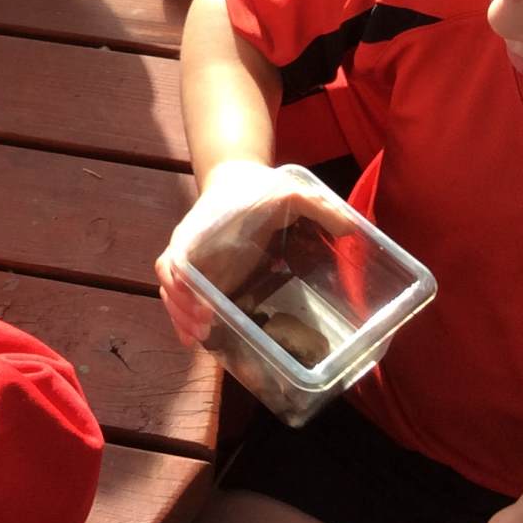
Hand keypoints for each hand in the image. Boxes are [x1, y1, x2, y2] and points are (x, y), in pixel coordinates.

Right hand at [155, 159, 356, 346]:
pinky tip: (200, 340)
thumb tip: (350, 230)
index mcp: (203, 227)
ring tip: (201, 341)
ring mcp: (195, 262)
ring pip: (174, 293)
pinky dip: (187, 318)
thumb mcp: (289, 190)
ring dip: (182, 318)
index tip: (202, 305)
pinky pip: (186, 297)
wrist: (237, 181)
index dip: (183, 283)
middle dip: (182, 309)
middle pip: (172, 281)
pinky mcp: (206, 274)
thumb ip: (316, 205)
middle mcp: (191, 247)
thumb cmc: (258, 189)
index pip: (180, 256)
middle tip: (204, 330)